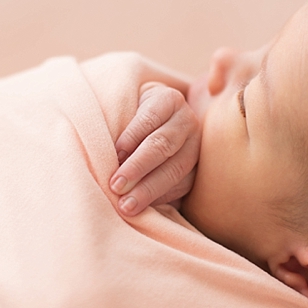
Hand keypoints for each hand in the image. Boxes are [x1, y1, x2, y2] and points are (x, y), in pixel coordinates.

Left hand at [110, 82, 200, 215]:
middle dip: (138, 168)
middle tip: (116, 186)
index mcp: (168, 100)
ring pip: (175, 168)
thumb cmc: (130, 115)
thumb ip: (119, 125)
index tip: (114, 154)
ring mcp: (196, 145)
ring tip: (127, 206)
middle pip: (163, 145)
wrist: (157, 124)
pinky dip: (161, 198)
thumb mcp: (125, 109)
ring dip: (149, 189)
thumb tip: (110, 158)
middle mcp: (187, 120)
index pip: (150, 117)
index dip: (131, 136)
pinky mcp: (198, 169)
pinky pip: (182, 186)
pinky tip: (144, 208)